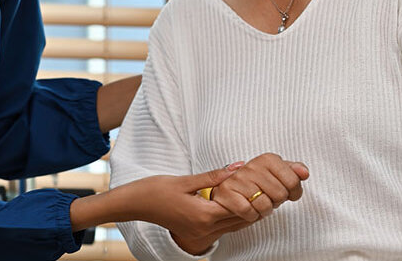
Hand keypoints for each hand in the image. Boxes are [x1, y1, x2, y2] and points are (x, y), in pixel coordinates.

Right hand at [71, 162, 247, 247]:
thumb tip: (238, 166)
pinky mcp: (197, 234)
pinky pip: (224, 228)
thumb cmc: (156, 190)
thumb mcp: (186, 180)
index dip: (254, 196)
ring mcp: (201, 234)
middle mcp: (205, 228)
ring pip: (235, 226)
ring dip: (247, 213)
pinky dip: (234, 217)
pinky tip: (238, 204)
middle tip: (266, 190)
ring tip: (257, 196)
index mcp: (204, 214)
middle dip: (255, 206)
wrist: (135, 205)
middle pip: (241, 220)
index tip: (262, 182)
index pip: (240, 208)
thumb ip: (214, 175)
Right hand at [210, 153, 308, 221]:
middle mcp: (252, 166)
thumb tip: (304, 172)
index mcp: (267, 159)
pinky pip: (250, 212)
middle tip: (268, 197)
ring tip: (258, 203)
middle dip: (277, 202)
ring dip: (264, 210)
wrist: (228, 192)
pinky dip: (251, 216)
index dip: (293, 192)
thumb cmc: (255, 185)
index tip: (286, 192)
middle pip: (281, 195)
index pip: (294, 181)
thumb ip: (292, 172)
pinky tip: (248, 209)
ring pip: (266, 205)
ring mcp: (239, 179)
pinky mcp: (228, 193)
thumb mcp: (276, 176)